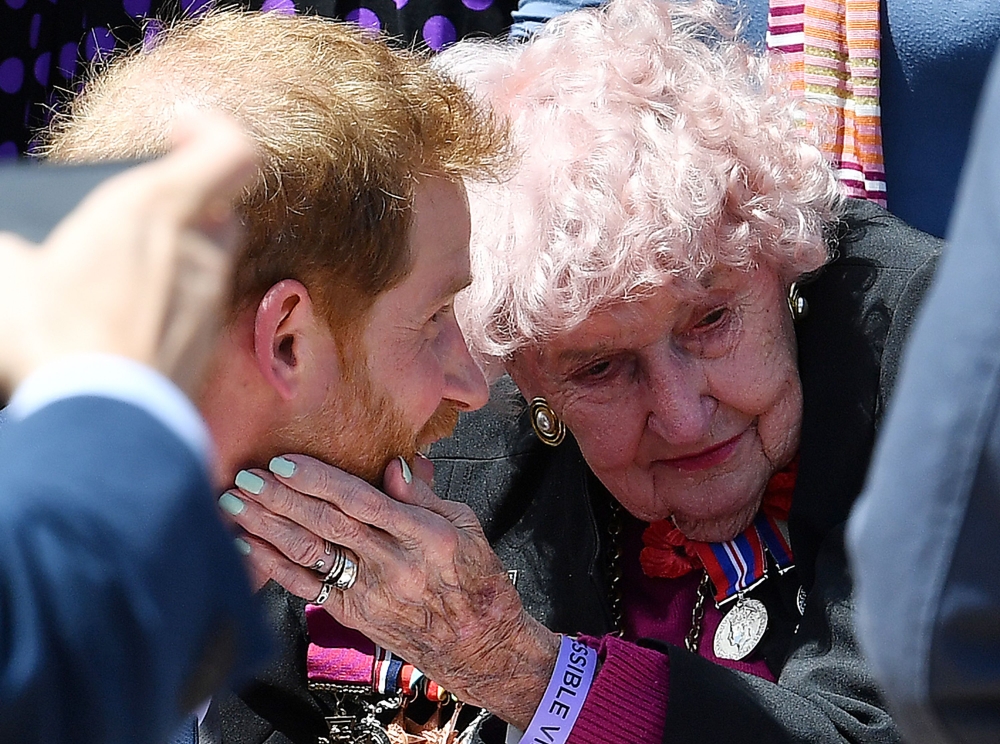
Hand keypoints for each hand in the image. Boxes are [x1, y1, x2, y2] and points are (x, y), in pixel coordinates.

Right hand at [0, 111, 256, 396]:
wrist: (104, 422)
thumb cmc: (57, 338)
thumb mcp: (9, 274)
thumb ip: (14, 247)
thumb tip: (13, 250)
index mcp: (156, 209)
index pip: (232, 150)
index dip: (213, 131)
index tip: (179, 132)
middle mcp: (199, 250)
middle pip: (223, 207)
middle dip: (192, 203)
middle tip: (145, 213)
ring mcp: (210, 301)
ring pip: (212, 259)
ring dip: (180, 256)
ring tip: (125, 274)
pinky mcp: (208, 345)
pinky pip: (200, 308)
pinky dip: (176, 303)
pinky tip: (132, 321)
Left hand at [222, 454, 558, 728]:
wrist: (478, 644)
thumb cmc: (474, 578)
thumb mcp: (465, 525)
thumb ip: (424, 496)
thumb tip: (392, 466)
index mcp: (426, 535)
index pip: (362, 501)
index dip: (320, 480)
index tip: (286, 461)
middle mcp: (396, 565)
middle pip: (328, 524)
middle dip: (282, 497)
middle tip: (247, 474)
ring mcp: (372, 593)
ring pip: (312, 553)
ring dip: (268, 526)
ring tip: (235, 502)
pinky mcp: (354, 614)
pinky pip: (307, 587)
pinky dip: (273, 566)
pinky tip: (247, 545)